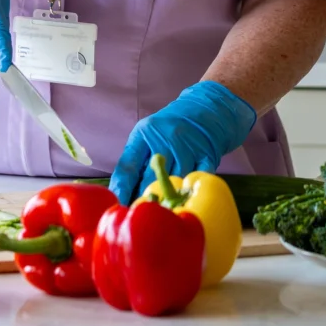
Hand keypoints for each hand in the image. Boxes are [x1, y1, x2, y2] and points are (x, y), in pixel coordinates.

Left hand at [109, 81, 256, 203]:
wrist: (208, 108)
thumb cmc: (172, 126)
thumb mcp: (149, 134)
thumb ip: (137, 159)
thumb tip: (122, 193)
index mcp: (145, 133)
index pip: (128, 166)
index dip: (121, 189)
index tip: (117, 207)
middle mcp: (165, 138)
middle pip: (151, 179)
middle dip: (144, 200)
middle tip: (139, 217)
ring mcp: (187, 146)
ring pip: (174, 183)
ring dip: (168, 201)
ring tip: (162, 215)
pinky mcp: (207, 154)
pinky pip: (196, 181)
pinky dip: (191, 193)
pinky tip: (187, 202)